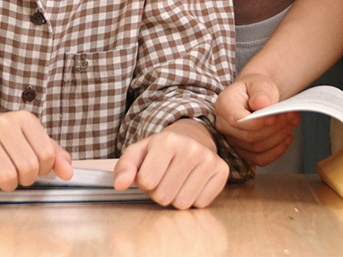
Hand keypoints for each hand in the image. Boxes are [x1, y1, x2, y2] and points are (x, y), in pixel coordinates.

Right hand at [0, 110, 72, 191]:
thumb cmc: (9, 138)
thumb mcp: (34, 140)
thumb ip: (56, 155)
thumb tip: (69, 174)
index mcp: (26, 119)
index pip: (47, 154)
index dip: (44, 170)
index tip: (36, 169)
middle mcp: (5, 124)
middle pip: (28, 167)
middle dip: (26, 180)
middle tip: (20, 176)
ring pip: (6, 176)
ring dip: (8, 186)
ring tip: (6, 179)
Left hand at [114, 119, 228, 208]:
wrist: (191, 138)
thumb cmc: (160, 151)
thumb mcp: (138, 153)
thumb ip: (125, 167)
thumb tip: (120, 184)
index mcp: (167, 140)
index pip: (147, 182)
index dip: (146, 182)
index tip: (151, 171)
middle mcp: (191, 148)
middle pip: (164, 196)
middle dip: (160, 192)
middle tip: (165, 177)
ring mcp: (209, 158)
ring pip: (183, 203)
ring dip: (177, 197)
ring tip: (178, 180)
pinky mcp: (222, 170)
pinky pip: (201, 203)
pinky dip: (194, 198)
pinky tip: (193, 182)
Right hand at [215, 77, 299, 166]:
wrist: (258, 96)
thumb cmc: (257, 88)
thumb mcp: (259, 82)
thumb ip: (260, 91)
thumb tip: (262, 104)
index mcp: (224, 105)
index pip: (236, 120)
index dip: (256, 122)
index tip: (275, 116)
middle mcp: (224, 126)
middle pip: (249, 136)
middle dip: (274, 128)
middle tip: (292, 114)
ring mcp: (233, 141)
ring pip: (256, 148)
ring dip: (279, 136)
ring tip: (293, 120)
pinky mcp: (244, 151)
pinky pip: (260, 158)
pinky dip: (277, 151)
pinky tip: (288, 137)